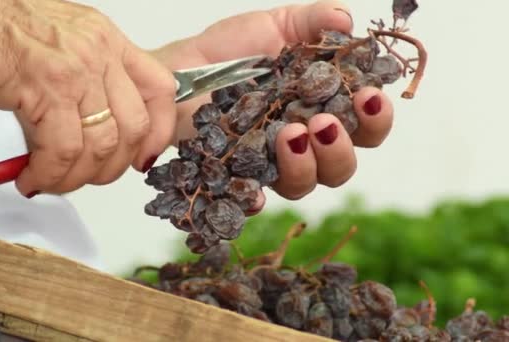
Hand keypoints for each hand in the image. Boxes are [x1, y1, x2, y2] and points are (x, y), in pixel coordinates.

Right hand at [0, 0, 176, 195]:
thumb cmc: (4, 32)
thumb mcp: (68, 43)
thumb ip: (95, 77)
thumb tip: (106, 124)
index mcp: (111, 42)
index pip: (161, 89)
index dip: (160, 131)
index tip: (143, 156)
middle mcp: (100, 56)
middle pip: (134, 127)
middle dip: (114, 165)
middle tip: (89, 176)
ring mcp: (76, 73)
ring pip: (101, 145)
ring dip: (77, 177)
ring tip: (53, 181)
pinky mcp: (46, 93)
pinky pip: (63, 151)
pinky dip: (50, 174)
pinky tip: (34, 178)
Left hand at [152, 0, 393, 212]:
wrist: (181, 69)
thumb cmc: (230, 50)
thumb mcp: (275, 26)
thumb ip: (313, 21)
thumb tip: (347, 21)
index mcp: (323, 107)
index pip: (365, 125)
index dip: (375, 118)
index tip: (368, 97)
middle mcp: (304, 141)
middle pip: (342, 165)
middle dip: (340, 148)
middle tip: (323, 122)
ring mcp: (272, 162)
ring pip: (305, 184)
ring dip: (306, 166)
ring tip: (290, 134)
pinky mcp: (239, 176)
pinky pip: (252, 199)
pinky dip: (256, 199)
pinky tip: (255, 191)